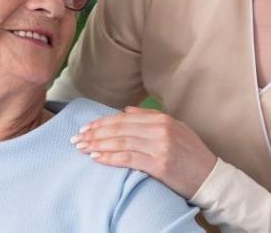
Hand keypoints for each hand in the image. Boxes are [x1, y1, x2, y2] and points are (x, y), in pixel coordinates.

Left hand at [69, 106, 216, 197]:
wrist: (210, 177)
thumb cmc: (190, 153)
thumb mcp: (174, 128)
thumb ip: (149, 117)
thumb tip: (124, 111)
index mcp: (161, 119)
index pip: (122, 119)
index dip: (100, 123)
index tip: (85, 128)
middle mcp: (160, 130)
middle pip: (118, 129)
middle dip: (94, 134)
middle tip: (77, 139)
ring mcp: (160, 147)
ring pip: (120, 142)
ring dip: (98, 145)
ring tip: (82, 148)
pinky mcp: (160, 164)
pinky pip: (128, 159)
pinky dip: (110, 158)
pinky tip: (97, 158)